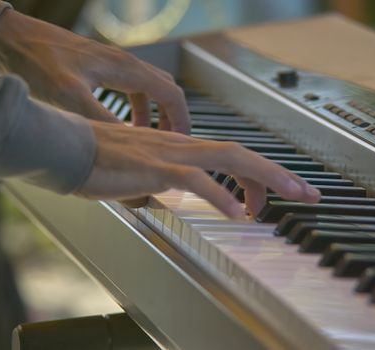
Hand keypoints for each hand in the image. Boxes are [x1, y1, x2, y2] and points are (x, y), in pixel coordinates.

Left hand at [0, 8, 189, 132]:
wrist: (9, 37)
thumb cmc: (36, 62)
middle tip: (173, 142)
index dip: (183, 119)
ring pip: (149, 89)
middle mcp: (125, 63)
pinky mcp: (100, 67)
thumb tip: (130, 146)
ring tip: (150, 138)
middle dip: (173, 117)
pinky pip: (131, 88)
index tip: (186, 140)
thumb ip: (103, 121)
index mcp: (126, 69)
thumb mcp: (71, 98)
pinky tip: (124, 124)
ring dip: (154, 114)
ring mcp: (113, 64)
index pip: (171, 94)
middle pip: (166, 89)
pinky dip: (136, 108)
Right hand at [78, 122, 320, 218]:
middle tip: (308, 193)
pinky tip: (238, 214)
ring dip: (266, 178)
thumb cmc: (98, 162)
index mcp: (182, 149)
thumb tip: (171, 200)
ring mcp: (171, 155)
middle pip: (244, 155)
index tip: (276, 195)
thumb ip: (161, 186)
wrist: (66, 147)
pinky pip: (195, 181)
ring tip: (293, 196)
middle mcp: (183, 147)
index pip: (232, 157)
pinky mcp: (155, 168)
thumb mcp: (140, 175)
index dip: (260, 175)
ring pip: (231, 159)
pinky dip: (220, 196)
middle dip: (281, 174)